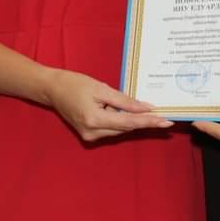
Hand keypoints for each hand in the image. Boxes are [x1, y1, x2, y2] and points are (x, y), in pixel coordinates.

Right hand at [43, 69, 173, 141]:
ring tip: (134, 108)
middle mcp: (92, 133)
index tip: (166, 122)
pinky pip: (111, 128)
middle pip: (125, 128)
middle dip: (143, 122)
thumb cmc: (75, 84)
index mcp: (95, 120)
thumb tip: (146, 108)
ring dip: (130, 120)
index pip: (129, 123)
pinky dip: (119, 120)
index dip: (149, 122)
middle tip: (164, 117)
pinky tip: (123, 111)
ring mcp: (89, 136)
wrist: (52, 89)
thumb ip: (125, 101)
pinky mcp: (89, 135)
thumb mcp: (102, 88)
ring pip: (119, 129)